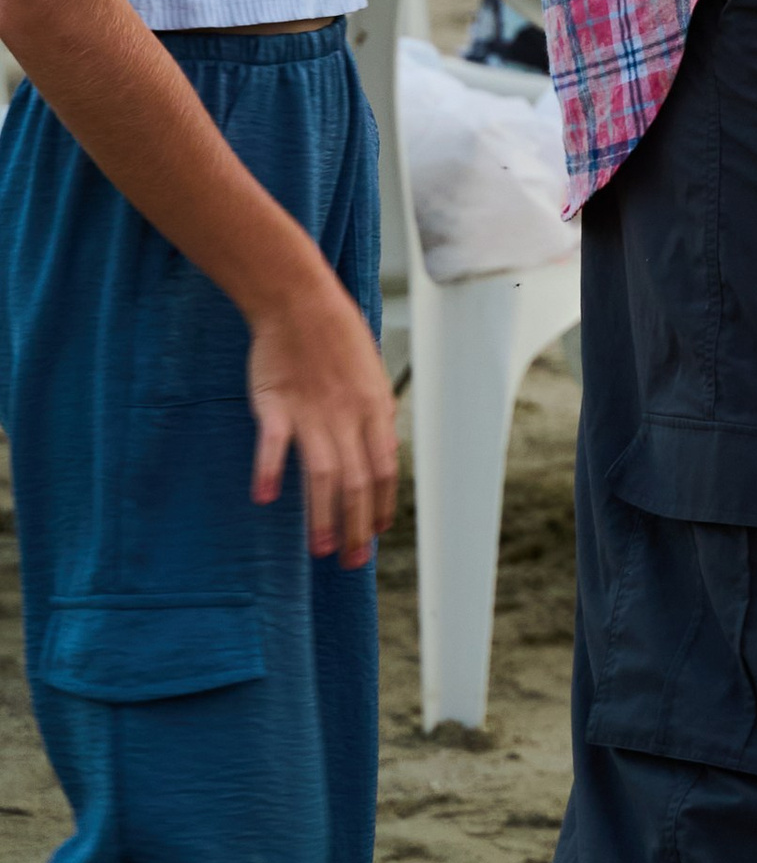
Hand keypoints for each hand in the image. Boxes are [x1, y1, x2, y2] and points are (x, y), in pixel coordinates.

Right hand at [246, 256, 400, 563]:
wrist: (300, 301)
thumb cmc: (336, 338)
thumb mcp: (370, 375)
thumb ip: (373, 417)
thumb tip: (380, 456)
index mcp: (375, 408)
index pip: (385, 469)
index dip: (383, 505)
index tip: (377, 535)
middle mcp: (348, 415)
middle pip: (358, 481)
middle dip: (357, 526)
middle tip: (352, 562)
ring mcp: (313, 411)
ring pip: (323, 473)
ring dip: (324, 515)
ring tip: (323, 550)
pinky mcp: (277, 404)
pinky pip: (274, 443)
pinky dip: (269, 470)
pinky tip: (264, 498)